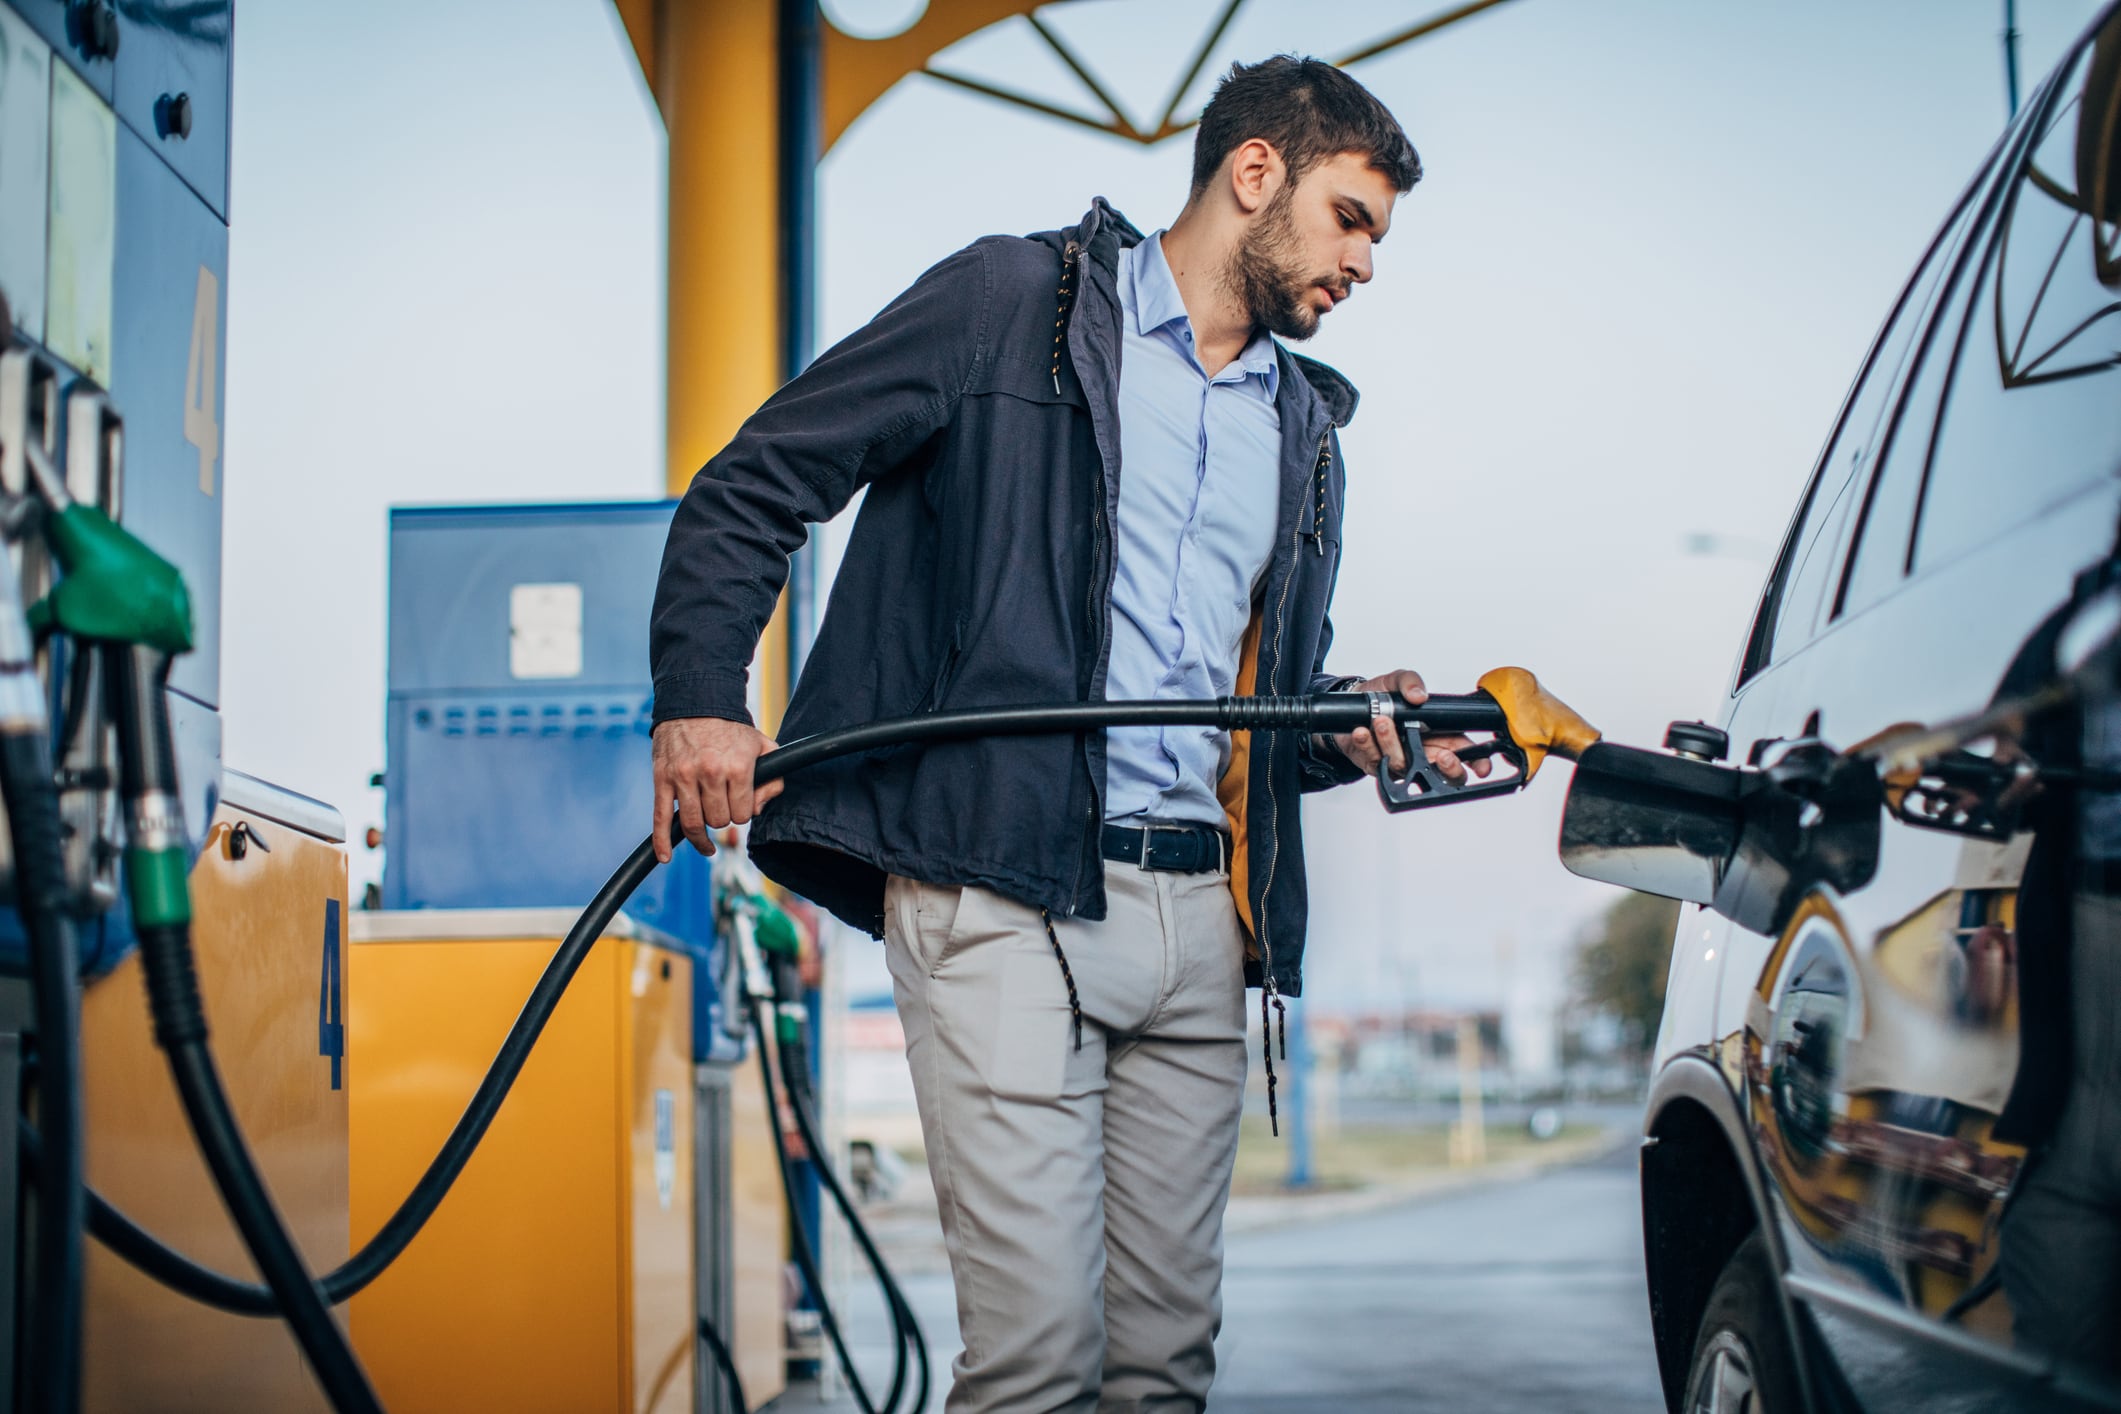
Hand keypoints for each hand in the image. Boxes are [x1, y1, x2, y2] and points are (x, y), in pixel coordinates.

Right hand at [652, 717, 782, 862]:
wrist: (695, 703)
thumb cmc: (731, 729)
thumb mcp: (763, 747)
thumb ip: (773, 780)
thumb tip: (758, 810)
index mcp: (738, 767)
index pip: (742, 814)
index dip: (742, 811)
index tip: (739, 801)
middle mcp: (710, 773)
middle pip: (718, 820)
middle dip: (722, 816)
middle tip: (722, 803)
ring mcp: (683, 777)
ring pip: (694, 824)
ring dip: (701, 834)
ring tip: (706, 841)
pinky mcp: (662, 779)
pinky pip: (660, 817)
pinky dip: (661, 841)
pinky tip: (665, 856)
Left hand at [1333, 669, 1491, 786]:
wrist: (1350, 703)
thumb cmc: (1381, 696)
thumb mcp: (1398, 680)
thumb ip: (1411, 681)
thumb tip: (1419, 695)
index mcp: (1440, 735)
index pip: (1466, 753)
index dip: (1478, 763)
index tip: (1481, 768)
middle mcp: (1423, 753)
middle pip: (1445, 775)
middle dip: (1448, 769)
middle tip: (1442, 755)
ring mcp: (1401, 763)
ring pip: (1404, 766)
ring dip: (1392, 743)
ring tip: (1381, 721)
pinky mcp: (1377, 766)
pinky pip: (1375, 763)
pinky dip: (1368, 746)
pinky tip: (1362, 732)